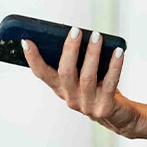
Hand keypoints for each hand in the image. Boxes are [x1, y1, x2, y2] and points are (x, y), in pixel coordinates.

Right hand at [23, 28, 139, 137]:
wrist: (120, 116)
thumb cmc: (100, 88)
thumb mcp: (84, 76)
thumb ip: (77, 60)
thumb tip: (76, 33)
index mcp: (62, 89)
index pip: (42, 74)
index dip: (33, 59)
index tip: (26, 41)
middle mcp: (71, 98)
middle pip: (65, 72)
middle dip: (69, 50)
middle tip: (75, 30)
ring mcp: (87, 105)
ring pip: (87, 77)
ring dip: (92, 54)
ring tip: (96, 36)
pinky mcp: (105, 107)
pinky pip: (110, 83)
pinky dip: (114, 65)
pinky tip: (118, 52)